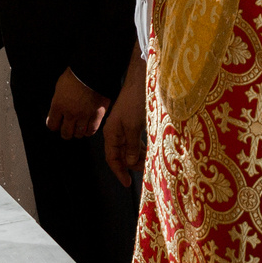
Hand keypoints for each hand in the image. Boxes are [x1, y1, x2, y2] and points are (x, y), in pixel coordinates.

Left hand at [47, 67, 109, 138]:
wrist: (93, 70)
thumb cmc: (76, 74)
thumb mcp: (60, 86)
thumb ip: (58, 100)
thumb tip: (57, 108)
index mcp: (58, 105)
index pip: (52, 125)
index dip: (53, 125)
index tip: (55, 124)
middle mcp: (70, 114)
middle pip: (65, 133)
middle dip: (65, 132)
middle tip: (67, 129)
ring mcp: (84, 116)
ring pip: (79, 133)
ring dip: (77, 132)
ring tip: (78, 129)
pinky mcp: (97, 115)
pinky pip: (92, 130)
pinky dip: (89, 131)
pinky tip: (88, 129)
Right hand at [103, 53, 147, 185]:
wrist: (142, 80)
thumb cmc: (135, 101)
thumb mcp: (134, 126)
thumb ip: (131, 145)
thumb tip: (129, 161)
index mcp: (111, 132)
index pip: (112, 158)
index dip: (119, 171)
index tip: (127, 183)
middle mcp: (116, 131)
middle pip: (121, 154)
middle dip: (132, 164)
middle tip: (146, 169)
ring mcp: (125, 126)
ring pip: (130, 148)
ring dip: (138, 156)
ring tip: (150, 161)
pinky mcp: (134, 122)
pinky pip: (136, 140)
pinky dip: (142, 146)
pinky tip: (150, 149)